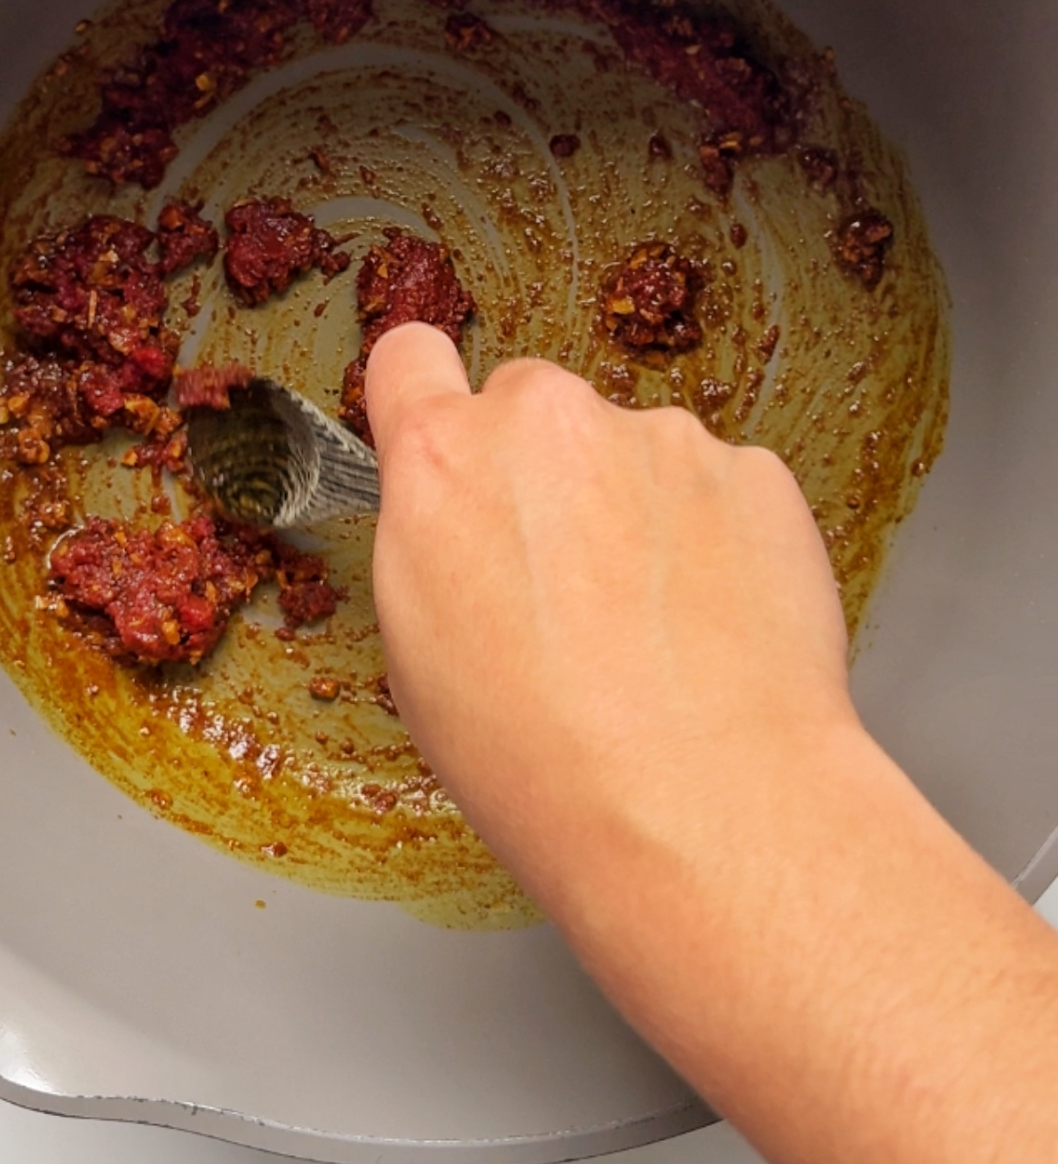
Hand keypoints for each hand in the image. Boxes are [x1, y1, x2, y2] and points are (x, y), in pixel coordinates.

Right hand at [365, 325, 1057, 1163]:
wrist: (703, 809)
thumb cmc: (543, 763)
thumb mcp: (419, 656)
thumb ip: (431, 539)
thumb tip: (455, 515)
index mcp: (443, 462)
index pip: (409, 354)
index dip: (424, 396)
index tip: (443, 431)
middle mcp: (549, 423)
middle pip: (531, 403)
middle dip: (540, 466)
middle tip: (564, 574)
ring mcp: (662, 438)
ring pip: (632, 447)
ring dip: (633, 505)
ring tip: (653, 626)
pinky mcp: (754, 472)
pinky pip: (716, 483)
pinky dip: (712, 533)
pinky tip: (713, 625)